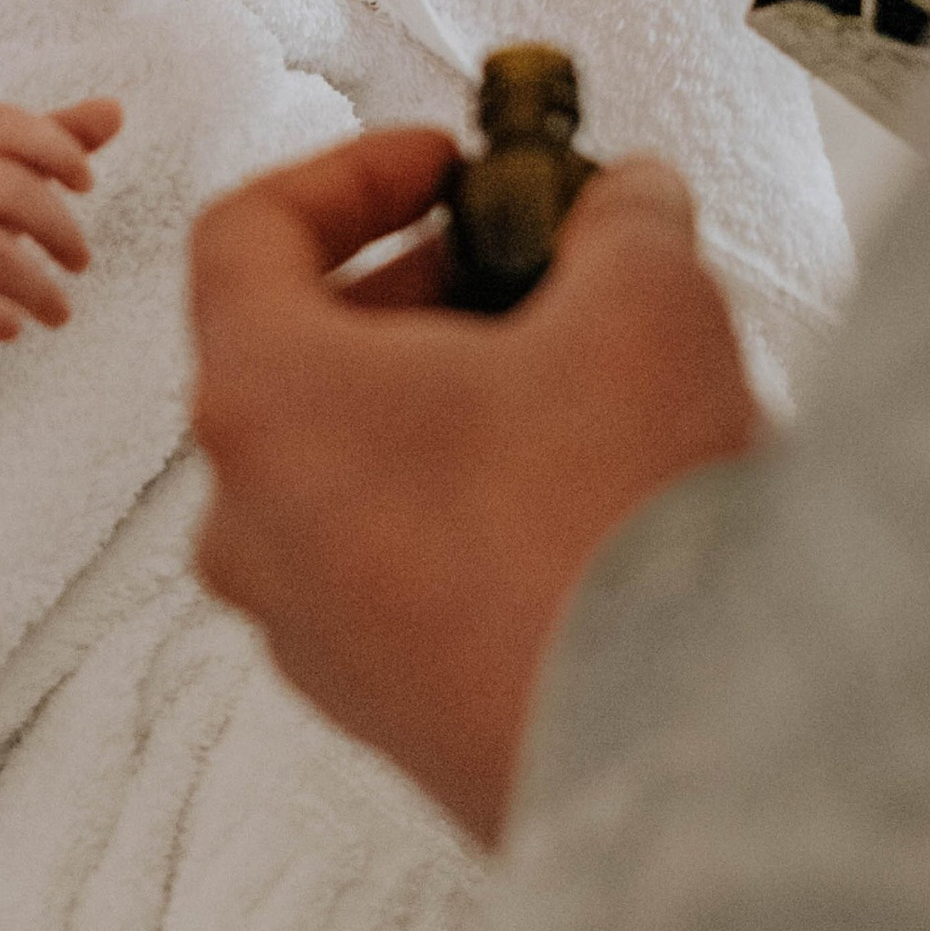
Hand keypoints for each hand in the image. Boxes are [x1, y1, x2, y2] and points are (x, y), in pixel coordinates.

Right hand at [0, 96, 121, 357]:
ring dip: (40, 289)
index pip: (5, 126)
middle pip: (8, 190)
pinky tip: (14, 326)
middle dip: (59, 228)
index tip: (86, 183)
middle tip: (80, 261)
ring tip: (59, 312)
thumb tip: (116, 109)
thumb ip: (51, 140)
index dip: (57, 149)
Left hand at [191, 127, 759, 842]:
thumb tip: (626, 200)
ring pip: (340, 465)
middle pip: (288, 353)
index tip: (448, 166)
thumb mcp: (644, 306)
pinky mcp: (375, 708)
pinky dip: (452, 497)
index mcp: (261, 401)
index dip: (348, 173)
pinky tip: (578, 486)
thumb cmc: (619, 524)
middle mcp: (249, 519)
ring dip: (438, 394)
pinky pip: (384, 562)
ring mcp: (303, 627)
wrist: (686, 764)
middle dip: (413, 285)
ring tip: (570, 368)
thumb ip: (622, 220)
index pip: (243, 235)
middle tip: (524, 254)